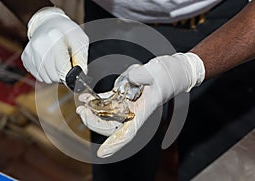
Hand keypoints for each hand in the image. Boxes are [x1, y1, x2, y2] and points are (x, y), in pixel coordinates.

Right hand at [21, 7, 88, 83]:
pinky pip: (38, 76)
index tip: (73, 70)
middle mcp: (39, 45)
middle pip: (54, 75)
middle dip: (62, 75)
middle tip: (66, 64)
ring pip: (45, 78)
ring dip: (54, 75)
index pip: (62, 69)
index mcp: (53, 37)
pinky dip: (46, 73)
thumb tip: (81, 74)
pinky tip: (49, 62)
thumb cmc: (67, 32)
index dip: (70, 73)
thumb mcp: (80, 40)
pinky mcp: (25, 57)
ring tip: (58, 62)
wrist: (48, 24)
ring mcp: (30, 51)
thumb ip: (82, 57)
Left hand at [76, 53, 204, 157]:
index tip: (102, 153)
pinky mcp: (124, 95)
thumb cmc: (169, 75)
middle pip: (111, 125)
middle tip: (82, 112)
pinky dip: (96, 101)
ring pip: (107, 115)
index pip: (128, 132)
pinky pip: (108, 102)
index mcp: (143, 110)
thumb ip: (143, 75)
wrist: (173, 71)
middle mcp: (134, 111)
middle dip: (94, 122)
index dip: (115, 144)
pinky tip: (87, 96)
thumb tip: (131, 78)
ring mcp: (128, 104)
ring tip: (81, 104)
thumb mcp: (157, 72)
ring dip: (92, 112)